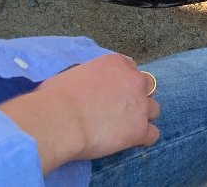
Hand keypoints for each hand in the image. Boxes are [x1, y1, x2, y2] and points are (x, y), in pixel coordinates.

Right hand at [0, 54, 159, 172]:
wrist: (57, 120)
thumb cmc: (53, 98)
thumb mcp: (71, 76)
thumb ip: (88, 79)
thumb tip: (81, 87)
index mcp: (115, 64)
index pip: (130, 67)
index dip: (122, 81)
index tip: (113, 91)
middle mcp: (133, 80)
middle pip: (147, 87)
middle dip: (137, 97)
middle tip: (120, 109)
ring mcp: (140, 105)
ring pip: (154, 110)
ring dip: (142, 117)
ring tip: (125, 128)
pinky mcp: (140, 129)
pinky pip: (153, 134)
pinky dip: (144, 139)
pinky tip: (131, 142)